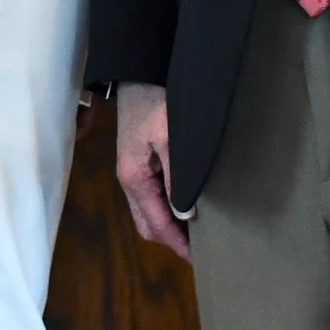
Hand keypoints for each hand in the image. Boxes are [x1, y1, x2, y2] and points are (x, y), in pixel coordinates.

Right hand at [114, 81, 187, 258]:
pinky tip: (184, 204)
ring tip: (197, 230)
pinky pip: (149, 197)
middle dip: (171, 240)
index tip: (200, 258)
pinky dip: (165, 209)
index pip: (156, 224)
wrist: (137, 71)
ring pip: (146, 213)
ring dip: (168, 225)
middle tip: (201, 247)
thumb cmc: (155, 101)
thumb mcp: (170, 138)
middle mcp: (128, 180)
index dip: (178, 243)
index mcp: (134, 178)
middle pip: (147, 225)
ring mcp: (130, 171)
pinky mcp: (136, 161)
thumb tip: (186, 215)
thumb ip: (177, 177)